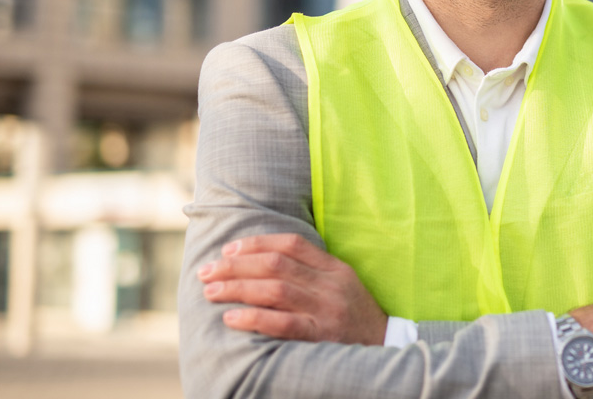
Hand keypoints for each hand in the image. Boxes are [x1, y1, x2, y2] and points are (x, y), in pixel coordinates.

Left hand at [197, 233, 386, 344]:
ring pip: (276, 290)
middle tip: (208, 271)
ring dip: (238, 288)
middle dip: (236, 265)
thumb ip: (311, 271)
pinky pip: (283, 324)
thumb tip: (263, 260)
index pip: (292, 244)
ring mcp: (327, 310)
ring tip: (211, 291)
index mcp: (335, 268)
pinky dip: (254, 318)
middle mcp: (331, 285)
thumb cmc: (354, 316)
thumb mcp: (341, 285)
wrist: (385, 349)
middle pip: (277, 265)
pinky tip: (231, 317)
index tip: (229, 249)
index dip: (257, 243)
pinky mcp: (321, 337)